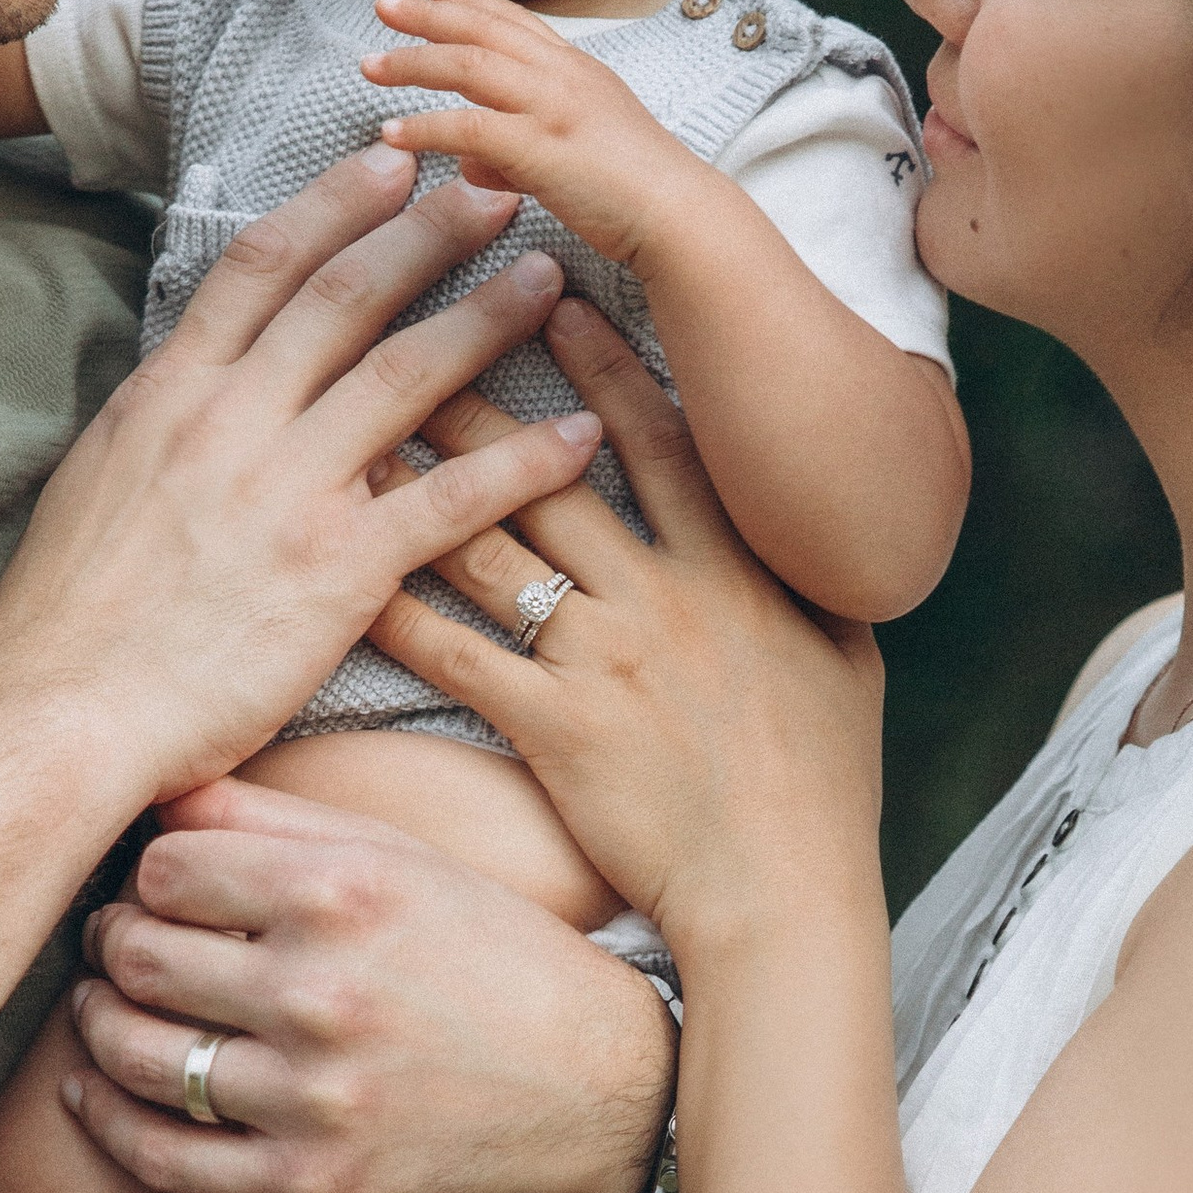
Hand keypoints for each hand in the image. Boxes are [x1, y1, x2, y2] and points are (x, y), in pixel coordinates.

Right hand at [0, 152, 603, 824]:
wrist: (60, 714)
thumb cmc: (69, 616)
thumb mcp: (98, 478)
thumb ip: (163, 414)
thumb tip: (196, 365)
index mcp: (171, 394)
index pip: (262, 266)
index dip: (333, 205)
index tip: (388, 165)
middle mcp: (232, 422)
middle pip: (348, 298)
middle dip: (429, 232)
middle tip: (498, 187)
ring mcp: (288, 492)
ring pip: (407, 376)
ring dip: (487, 318)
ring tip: (549, 277)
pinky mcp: (338, 572)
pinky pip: (452, 500)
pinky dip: (523, 462)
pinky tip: (580, 433)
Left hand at [59, 778, 677, 1192]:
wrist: (594, 1087)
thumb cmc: (487, 952)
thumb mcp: (401, 858)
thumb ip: (275, 817)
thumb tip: (153, 793)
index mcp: (343, 891)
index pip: (164, 868)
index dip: (143, 876)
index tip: (150, 890)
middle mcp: (324, 990)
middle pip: (137, 954)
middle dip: (109, 944)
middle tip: (110, 945)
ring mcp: (317, 1097)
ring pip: (135, 1052)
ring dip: (95, 1025)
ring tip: (99, 1008)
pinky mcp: (313, 1183)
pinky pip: (163, 1154)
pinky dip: (107, 1120)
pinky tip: (93, 1092)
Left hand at [362, 0, 712, 272]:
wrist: (679, 216)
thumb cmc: (635, 192)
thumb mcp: (575, 154)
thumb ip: (519, 150)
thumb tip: (472, 164)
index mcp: (578, 71)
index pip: (516, 22)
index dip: (472, 2)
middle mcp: (564, 76)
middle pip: (483, 31)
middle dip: (428, 16)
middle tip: (384, 6)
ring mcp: (553, 106)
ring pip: (469, 67)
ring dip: (414, 62)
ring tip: (370, 66)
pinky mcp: (540, 146)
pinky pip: (468, 127)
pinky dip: (424, 127)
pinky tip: (392, 133)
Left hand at [365, 297, 887, 961]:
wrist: (784, 893)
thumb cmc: (823, 786)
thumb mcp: (848, 658)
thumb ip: (817, 579)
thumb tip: (819, 523)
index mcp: (737, 568)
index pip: (662, 441)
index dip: (604, 365)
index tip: (554, 298)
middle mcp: (664, 596)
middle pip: (550, 475)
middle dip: (480, 399)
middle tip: (414, 333)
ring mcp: (604, 660)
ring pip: (491, 549)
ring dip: (420, 486)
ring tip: (358, 429)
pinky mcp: (553, 728)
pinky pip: (458, 653)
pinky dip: (398, 607)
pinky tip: (344, 567)